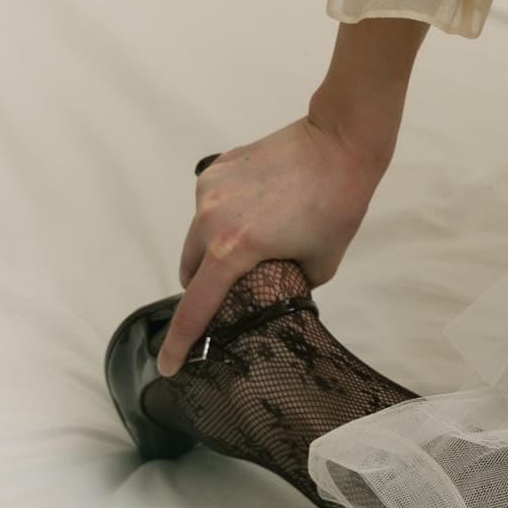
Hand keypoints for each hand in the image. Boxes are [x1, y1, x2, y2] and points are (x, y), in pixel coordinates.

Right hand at [154, 114, 386, 378]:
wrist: (340, 142)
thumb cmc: (338, 203)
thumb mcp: (321, 264)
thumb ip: (290, 285)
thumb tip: (277, 292)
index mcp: (234, 249)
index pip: (196, 307)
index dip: (181, 342)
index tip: (168, 366)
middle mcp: (211, 219)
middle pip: (188, 270)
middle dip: (203, 287)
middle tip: (234, 289)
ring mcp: (209, 190)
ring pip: (194, 237)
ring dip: (210, 251)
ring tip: (250, 244)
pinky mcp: (217, 167)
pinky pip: (207, 206)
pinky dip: (220, 218)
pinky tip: (253, 211)